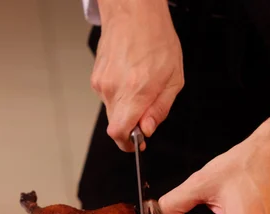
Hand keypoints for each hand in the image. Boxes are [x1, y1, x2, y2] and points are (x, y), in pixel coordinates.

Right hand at [92, 0, 183, 151]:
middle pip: (116, 123)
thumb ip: (160, 108)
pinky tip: (129, 76)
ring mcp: (101, 83)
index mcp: (135, 91)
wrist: (134, 14)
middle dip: (131, 123)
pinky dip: (119, 93)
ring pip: (112, 109)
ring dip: (126, 105)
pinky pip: (107, 95)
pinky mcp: (95, 77)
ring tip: (139, 84)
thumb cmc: (156, 40)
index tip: (136, 143)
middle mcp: (114, 90)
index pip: (119, 132)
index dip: (127, 143)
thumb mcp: (174, 78)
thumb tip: (148, 129)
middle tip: (146, 108)